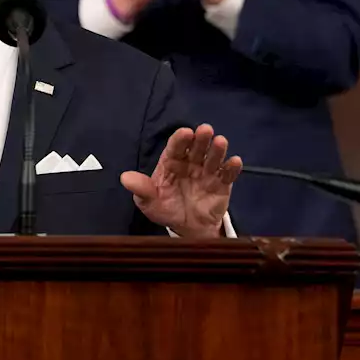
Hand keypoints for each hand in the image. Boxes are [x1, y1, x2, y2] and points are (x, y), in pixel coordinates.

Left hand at [120, 124, 241, 238]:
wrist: (186, 229)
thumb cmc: (166, 209)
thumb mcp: (149, 201)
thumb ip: (141, 189)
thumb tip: (124, 177)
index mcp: (171, 163)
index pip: (175, 147)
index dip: (180, 139)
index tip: (185, 132)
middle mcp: (190, 163)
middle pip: (196, 148)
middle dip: (201, 139)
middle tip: (205, 130)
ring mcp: (207, 173)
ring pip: (213, 158)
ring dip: (217, 149)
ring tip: (221, 142)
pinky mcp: (222, 184)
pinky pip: (227, 174)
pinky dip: (231, 168)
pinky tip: (234, 161)